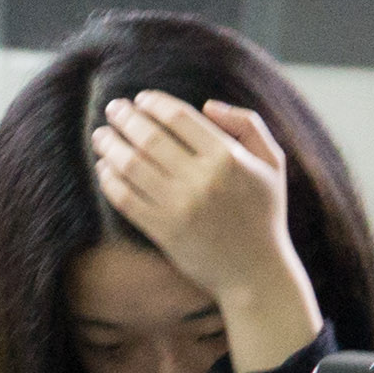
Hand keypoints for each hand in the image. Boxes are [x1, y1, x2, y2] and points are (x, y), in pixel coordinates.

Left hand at [90, 93, 324, 372]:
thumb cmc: (264, 213)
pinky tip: (103, 168)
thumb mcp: (272, 163)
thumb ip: (248, 124)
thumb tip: (207, 104)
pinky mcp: (163, 231)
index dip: (153, 103)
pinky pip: (125, 198)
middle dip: (125, 117)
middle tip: (113, 109)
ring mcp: (180, 206)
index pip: (178, 116)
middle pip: (149, 136)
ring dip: (110, 145)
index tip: (140, 99)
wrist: (256, 273)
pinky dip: (109, 179)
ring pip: (131, 165)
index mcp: (229, 156)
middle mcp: (202, 179)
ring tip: (101, 136)